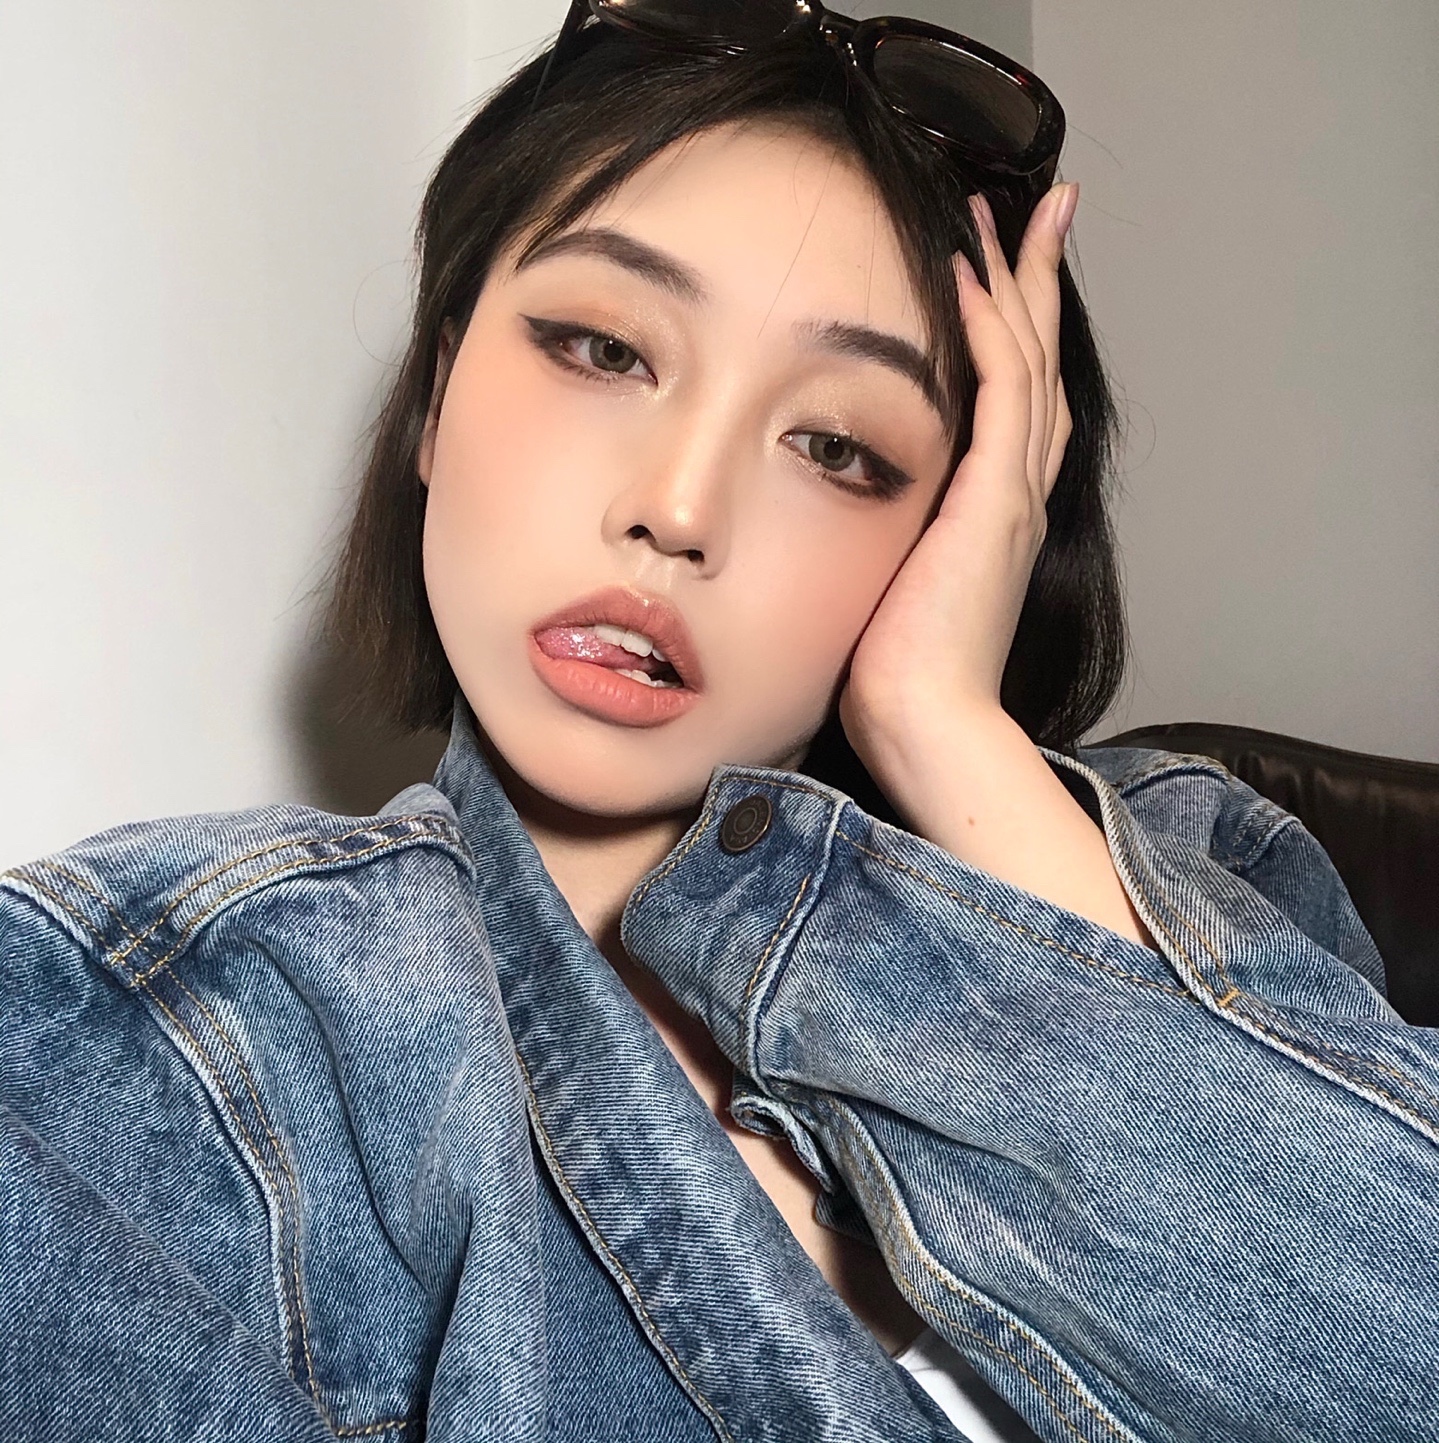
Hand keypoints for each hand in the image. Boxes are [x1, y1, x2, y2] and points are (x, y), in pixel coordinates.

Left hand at [838, 182, 1077, 754]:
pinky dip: (992, 332)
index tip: (996, 265)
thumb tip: (839, 503)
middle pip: (1040, 362)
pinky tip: (970, 276)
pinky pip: (1004, 395)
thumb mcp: (888, 579)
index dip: (1013, 326)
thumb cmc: (893, 672)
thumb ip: (884, 530)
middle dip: (1038, 281)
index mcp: (994, 510)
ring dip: (1021, 283)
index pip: (1017, 396)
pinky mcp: (995, 504)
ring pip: (1032, 362)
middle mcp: (1017, 493)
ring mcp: (1013, 496)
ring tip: (1014, 214)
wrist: (923, 724)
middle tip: (1042, 208)